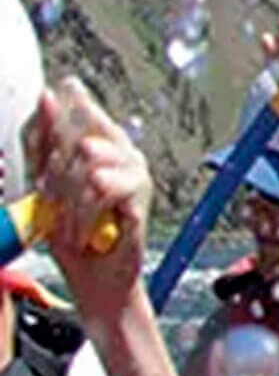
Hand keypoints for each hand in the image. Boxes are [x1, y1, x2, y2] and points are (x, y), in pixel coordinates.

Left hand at [24, 80, 146, 314]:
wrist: (95, 279)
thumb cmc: (72, 234)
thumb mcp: (44, 185)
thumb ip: (42, 142)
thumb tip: (47, 96)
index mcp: (99, 142)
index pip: (77, 105)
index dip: (57, 115)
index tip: (44, 136)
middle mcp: (123, 150)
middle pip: (78, 135)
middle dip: (55, 175)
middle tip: (54, 205)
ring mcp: (136, 170)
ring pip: (89, 157)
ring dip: (68, 198)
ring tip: (69, 224)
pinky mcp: (141, 194)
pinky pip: (101, 186)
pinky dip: (82, 215)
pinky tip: (83, 233)